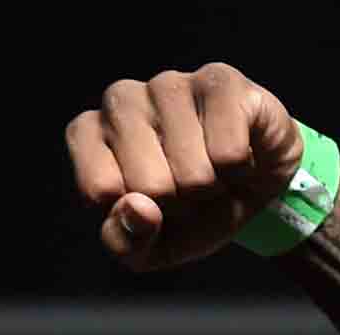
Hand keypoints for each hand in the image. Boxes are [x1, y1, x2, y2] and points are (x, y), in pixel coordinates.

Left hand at [65, 64, 302, 270]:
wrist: (252, 191)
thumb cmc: (188, 213)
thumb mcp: (147, 249)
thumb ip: (125, 240)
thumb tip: (137, 209)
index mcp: (88, 134)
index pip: (98, 190)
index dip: (135, 215)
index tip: (147, 205)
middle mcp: (119, 99)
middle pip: (146, 184)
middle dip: (176, 204)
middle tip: (185, 191)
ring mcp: (167, 83)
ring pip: (190, 171)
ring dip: (209, 188)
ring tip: (210, 172)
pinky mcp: (218, 80)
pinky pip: (228, 153)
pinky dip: (238, 172)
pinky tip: (235, 155)